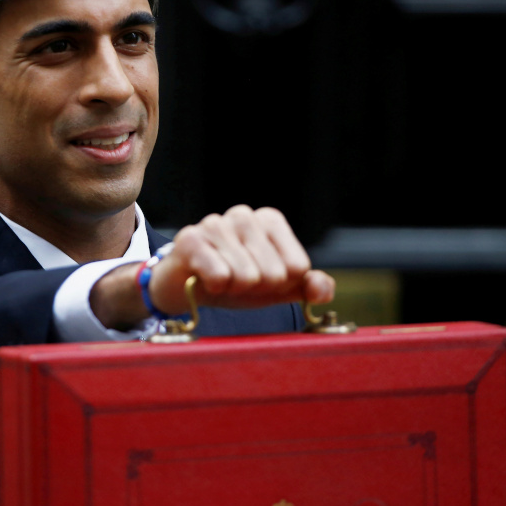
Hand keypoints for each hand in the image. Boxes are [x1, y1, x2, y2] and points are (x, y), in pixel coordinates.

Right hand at [148, 205, 333, 314]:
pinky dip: (214, 287)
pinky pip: (219, 276)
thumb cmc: (232, 281)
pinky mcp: (190, 239)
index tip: (259, 278)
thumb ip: (305, 288)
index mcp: (270, 220)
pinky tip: (202, 278)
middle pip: (275, 274)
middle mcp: (245, 215)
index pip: (298, 268)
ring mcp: (216, 224)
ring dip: (233, 289)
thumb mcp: (274, 288)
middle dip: (256, 289)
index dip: (280, 285)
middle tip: (235, 280)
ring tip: (219, 278)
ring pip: (247, 277)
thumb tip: (323, 290)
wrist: (182, 285)